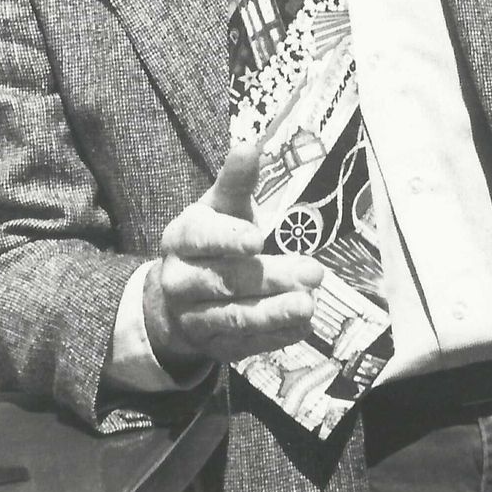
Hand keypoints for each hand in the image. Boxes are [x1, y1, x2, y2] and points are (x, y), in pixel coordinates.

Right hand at [142, 139, 324, 374]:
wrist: (177, 298)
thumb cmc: (210, 240)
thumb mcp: (219, 208)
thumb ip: (236, 182)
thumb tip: (249, 144)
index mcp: (180, 239)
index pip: (201, 238)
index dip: (228, 239)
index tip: (258, 238)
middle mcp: (180, 281)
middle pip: (225, 281)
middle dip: (270, 277)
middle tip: (314, 271)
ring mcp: (193, 318)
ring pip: (234, 317)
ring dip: (273, 313)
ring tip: (309, 305)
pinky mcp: (214, 346)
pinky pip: (243, 345)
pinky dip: (274, 336)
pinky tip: (302, 327)